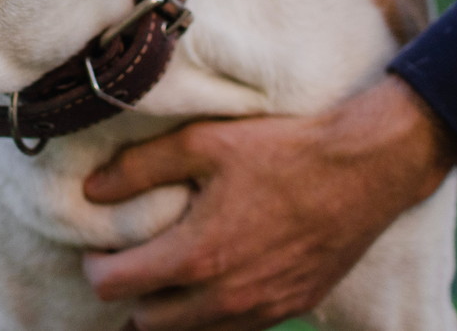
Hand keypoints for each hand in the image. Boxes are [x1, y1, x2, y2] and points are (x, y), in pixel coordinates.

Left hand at [82, 75, 456, 330]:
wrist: (365, 171)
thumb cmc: (283, 151)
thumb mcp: (204, 143)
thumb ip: (140, 167)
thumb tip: (91, 190)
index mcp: (197, 256)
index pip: (115, 287)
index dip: (96, 265)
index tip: (100, 243)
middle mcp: (225, 297)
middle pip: (144, 323)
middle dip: (127, 294)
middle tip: (129, 258)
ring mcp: (259, 311)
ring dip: (165, 312)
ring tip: (163, 273)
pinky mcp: (287, 310)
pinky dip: (207, 316)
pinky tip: (208, 282)